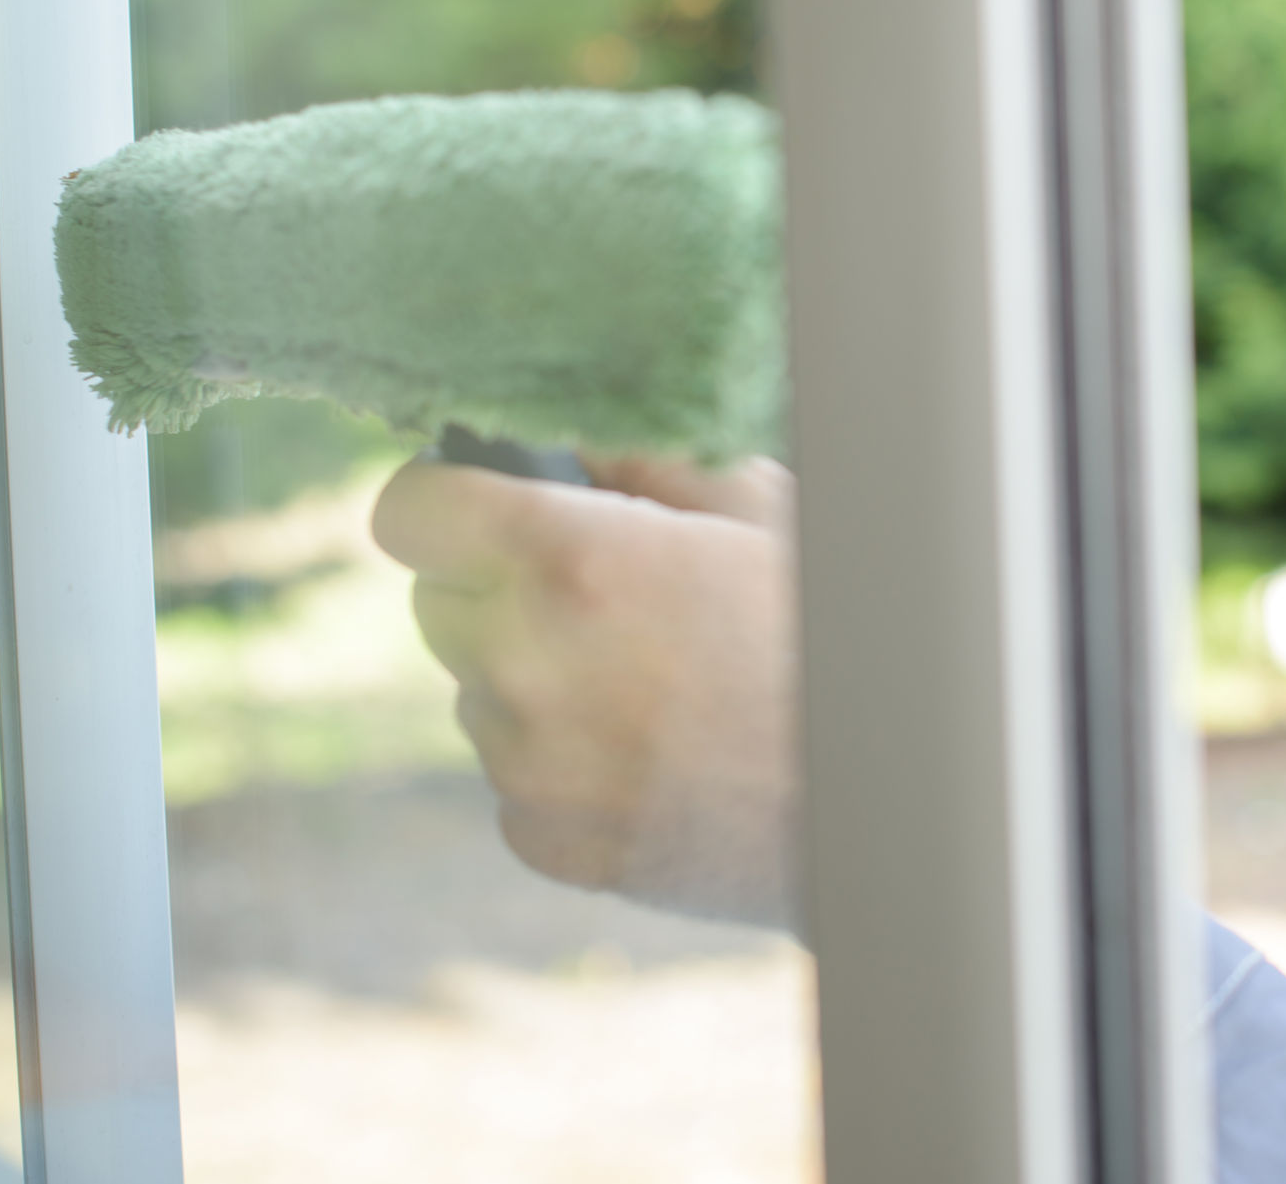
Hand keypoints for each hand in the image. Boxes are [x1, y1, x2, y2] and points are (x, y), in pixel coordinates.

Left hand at [371, 450, 797, 925]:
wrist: (877, 788)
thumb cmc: (824, 629)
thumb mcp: (755, 507)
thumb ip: (641, 460)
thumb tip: (567, 445)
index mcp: (568, 559)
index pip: (407, 510)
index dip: (448, 498)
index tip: (492, 507)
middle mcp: (523, 664)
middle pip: (437, 603)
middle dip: (499, 590)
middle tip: (604, 597)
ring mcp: (526, 764)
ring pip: (478, 695)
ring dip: (534, 679)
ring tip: (653, 684)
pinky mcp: (543, 840)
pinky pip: (512, 781)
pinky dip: (564, 763)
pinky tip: (655, 752)